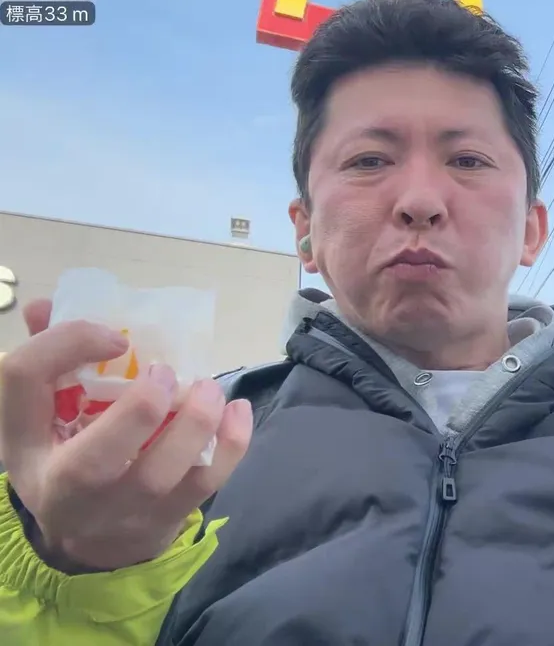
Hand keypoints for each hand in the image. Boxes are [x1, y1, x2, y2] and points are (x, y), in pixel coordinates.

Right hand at [0, 299, 252, 571]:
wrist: (89, 543)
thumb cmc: (65, 459)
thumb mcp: (38, 418)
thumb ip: (45, 359)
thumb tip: (45, 303)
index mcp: (26, 444)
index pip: (23, 383)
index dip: (65, 345)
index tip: (116, 335)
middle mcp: (66, 486)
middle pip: (92, 461)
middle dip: (137, 410)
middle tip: (165, 372)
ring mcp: (120, 510)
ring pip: (157, 477)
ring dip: (193, 425)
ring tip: (210, 389)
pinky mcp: (167, 519)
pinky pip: (204, 486)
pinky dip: (230, 446)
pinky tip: (237, 411)